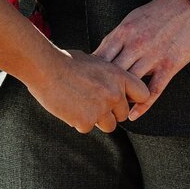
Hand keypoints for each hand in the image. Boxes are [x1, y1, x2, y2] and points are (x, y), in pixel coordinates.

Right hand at [27, 50, 150, 133]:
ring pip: (109, 125)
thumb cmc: (66, 61)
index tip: (122, 100)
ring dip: (97, 120)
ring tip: (80, 106)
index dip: (132, 99)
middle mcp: (115, 94)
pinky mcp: (87, 121)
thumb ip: (107, 76)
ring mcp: (102, 109)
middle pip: (123, 114)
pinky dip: (77, 121)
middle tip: (92, 103)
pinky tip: (68, 108)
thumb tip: (112, 84)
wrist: (45, 67)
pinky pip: (87, 128)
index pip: (143, 94)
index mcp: (119, 76)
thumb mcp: (94, 62)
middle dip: (111, 112)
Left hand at [94, 0, 189, 119]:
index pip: (100, 57)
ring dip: (120, 98)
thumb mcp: (131, 20)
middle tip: (93, 104)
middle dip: (102, 89)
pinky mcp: (169, 65)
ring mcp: (152, 56)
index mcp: (123, 33)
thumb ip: (117, 38)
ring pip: (130, 83)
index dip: (90, 74)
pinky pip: (154, 90)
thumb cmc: (157, 12)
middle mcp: (135, 45)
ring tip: (111, 112)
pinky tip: (133, 116)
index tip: (83, 86)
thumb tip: (101, 53)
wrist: (189, 6)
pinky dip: (142, 105)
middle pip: (112, 73)